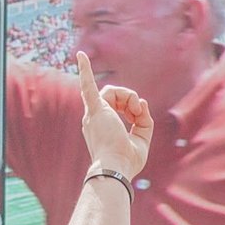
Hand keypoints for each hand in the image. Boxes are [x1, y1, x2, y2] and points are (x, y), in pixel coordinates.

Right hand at [76, 52, 152, 177]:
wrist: (116, 168)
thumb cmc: (126, 161)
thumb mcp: (141, 140)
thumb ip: (144, 121)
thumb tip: (142, 103)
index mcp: (101, 126)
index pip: (116, 106)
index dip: (131, 107)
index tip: (140, 115)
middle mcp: (93, 118)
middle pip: (114, 96)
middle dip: (130, 101)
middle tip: (138, 113)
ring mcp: (93, 113)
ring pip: (112, 91)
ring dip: (127, 97)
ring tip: (135, 110)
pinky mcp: (95, 110)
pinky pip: (87, 85)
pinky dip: (84, 70)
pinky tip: (81, 55)